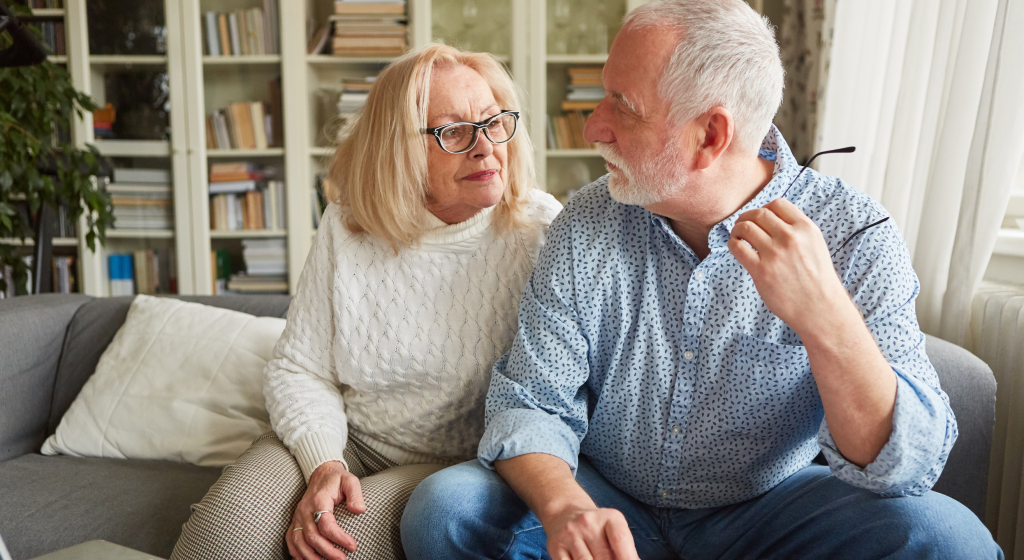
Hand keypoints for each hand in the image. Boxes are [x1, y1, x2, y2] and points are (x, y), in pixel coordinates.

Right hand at [287, 460, 365, 559]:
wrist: (321, 473)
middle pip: (312, 536)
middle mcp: (305, 510)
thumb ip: (355, 494)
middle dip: (328, 551)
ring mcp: (298, 516)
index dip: (339, 537)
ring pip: (299, 541)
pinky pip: (291, 539)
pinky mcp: (295, 521)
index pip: (326, 524)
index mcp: (319, 500)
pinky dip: (297, 552)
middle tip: (343, 559)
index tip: (353, 546)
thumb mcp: (350, 481)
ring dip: (311, 556)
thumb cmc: (337, 479)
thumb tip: (359, 510)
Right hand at [543, 505, 638, 559]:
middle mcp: (588, 522)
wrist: (565, 513)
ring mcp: (570, 535)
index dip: (627, 558)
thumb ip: (625, 549)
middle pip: (604, 557)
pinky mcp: (556, 547)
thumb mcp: (614, 530)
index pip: (620, 540)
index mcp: (609, 517)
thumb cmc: (597, 528)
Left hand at [727, 198, 853, 337]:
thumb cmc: (817, 279)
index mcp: (806, 228)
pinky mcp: (761, 270)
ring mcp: (775, 254)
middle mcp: (790, 237)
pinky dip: (732, 244)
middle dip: (747, 217)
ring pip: (746, 228)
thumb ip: (797, 231)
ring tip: (737, 236)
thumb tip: (771, 219)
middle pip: (759, 214)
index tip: (759, 218)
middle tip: (742, 225)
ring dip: (737, 229)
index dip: (764, 208)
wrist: (820, 308)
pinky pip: (738, 247)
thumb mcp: (815, 245)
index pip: (778, 204)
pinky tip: (736, 248)